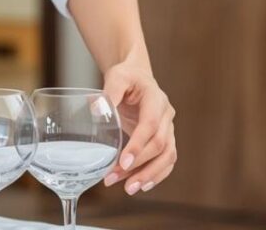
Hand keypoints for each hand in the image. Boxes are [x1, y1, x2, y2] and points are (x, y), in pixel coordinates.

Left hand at [101, 61, 176, 194]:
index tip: (123, 162)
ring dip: (149, 175)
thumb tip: (96, 110)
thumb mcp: (117, 77)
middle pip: (160, 145)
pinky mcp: (165, 139)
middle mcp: (167, 114)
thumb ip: (109, 93)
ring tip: (128, 189)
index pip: (151, 125)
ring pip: (167, 156)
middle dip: (139, 165)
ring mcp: (169, 128)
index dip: (138, 145)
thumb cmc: (127, 77)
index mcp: (156, 98)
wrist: (138, 77)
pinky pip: (167, 160)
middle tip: (116, 178)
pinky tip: (141, 185)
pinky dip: (156, 175)